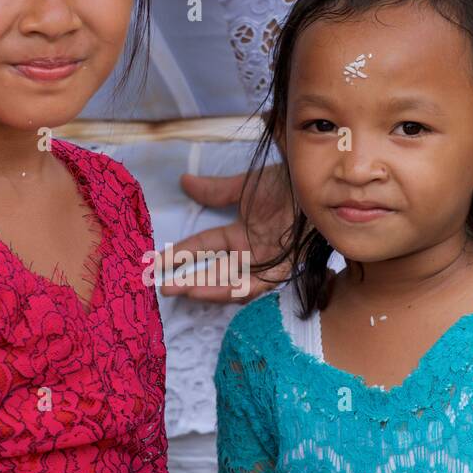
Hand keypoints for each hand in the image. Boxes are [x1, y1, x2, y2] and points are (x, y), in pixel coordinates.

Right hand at [159, 163, 292, 302]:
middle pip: (213, 271)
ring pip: (231, 283)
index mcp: (240, 234)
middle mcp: (250, 253)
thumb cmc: (288, 183)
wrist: (317, 184)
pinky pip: (255, 285)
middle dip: (186, 280)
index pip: (203, 247)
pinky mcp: (283, 269)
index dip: (179, 255)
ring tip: (181, 291)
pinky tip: (210, 290)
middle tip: (161, 286)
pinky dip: (232, 289)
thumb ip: (215, 190)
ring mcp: (265, 263)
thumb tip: (184, 181)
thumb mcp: (246, 186)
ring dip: (205, 288)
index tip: (155, 262)